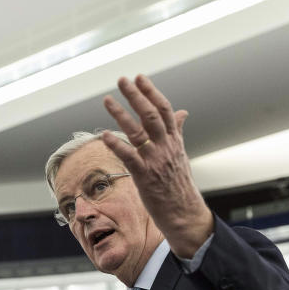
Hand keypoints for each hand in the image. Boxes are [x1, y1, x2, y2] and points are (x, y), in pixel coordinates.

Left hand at [101, 74, 212, 257]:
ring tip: (107, 100)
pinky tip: (104, 134)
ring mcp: (155, 161)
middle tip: (122, 80)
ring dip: (120, 114)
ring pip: (138, 132)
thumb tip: (183, 112)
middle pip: (151, 115)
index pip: (164, 109)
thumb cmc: (178, 184)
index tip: (140, 77)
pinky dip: (116, 144)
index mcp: (174, 141)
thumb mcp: (180, 154)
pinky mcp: (145, 176)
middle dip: (136, 96)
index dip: (151, 92)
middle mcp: (166, 147)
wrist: (184, 213)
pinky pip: (129, 157)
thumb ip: (177, 132)